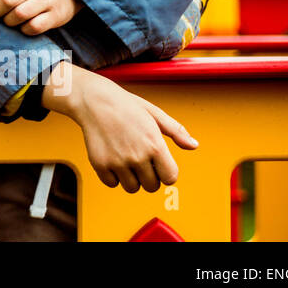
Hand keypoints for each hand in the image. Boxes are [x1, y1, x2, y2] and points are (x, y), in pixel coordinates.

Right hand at [43, 61, 198, 190]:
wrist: (94, 99)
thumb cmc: (125, 105)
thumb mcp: (155, 114)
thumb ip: (177, 132)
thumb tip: (193, 145)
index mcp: (154, 145)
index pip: (170, 178)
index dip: (166, 172)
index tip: (158, 165)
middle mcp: (137, 156)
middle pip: (152, 186)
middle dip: (149, 176)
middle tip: (140, 160)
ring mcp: (118, 162)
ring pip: (132, 188)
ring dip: (131, 178)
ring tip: (126, 160)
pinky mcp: (100, 164)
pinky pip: (112, 183)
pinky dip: (113, 176)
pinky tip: (113, 160)